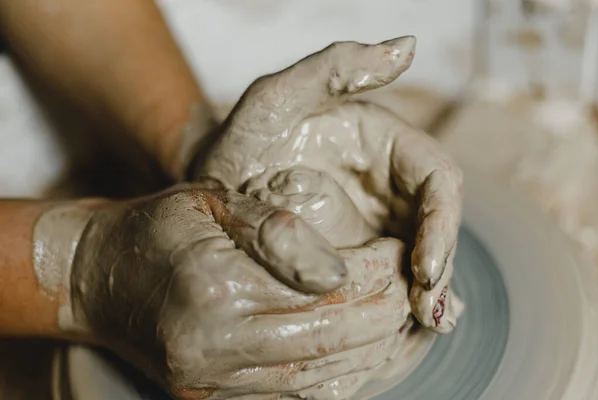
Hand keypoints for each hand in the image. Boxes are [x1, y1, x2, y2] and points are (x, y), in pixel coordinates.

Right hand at [41, 184, 410, 398]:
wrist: (100, 280)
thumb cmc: (160, 228)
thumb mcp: (213, 201)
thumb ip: (275, 228)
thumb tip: (338, 268)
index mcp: (215, 286)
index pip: (325, 287)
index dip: (375, 271)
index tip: (398, 252)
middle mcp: (212, 346)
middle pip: (330, 340)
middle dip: (384, 314)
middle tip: (409, 288)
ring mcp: (210, 384)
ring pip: (319, 381)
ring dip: (369, 352)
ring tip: (395, 320)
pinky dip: (336, 380)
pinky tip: (359, 355)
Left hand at [193, 37, 462, 332]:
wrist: (211, 186)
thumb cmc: (242, 139)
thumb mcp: (277, 97)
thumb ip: (336, 65)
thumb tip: (409, 45)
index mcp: (387, 144)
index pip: (438, 182)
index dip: (442, 225)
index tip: (424, 266)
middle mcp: (390, 184)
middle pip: (437, 228)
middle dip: (437, 269)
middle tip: (423, 311)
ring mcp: (376, 219)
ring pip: (420, 257)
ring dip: (425, 294)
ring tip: (420, 327)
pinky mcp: (358, 250)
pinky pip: (390, 277)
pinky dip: (399, 304)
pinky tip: (401, 330)